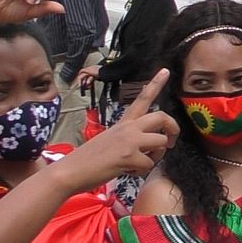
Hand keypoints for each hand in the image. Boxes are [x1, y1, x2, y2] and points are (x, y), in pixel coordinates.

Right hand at [50, 69, 179, 192]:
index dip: (155, 84)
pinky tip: (128, 171)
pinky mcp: (129, 156)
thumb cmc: (88, 160)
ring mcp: (129, 141)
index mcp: (123, 123)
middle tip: (171, 142)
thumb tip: (147, 146)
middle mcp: (128, 128)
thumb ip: (129, 138)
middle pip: (161, 117)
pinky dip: (142, 171)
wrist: (69, 172)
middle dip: (173, 128)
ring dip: (156, 156)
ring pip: (161, 142)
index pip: (142, 99)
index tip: (165, 71)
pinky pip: (149, 163)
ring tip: (140, 163)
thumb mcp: (109, 140)